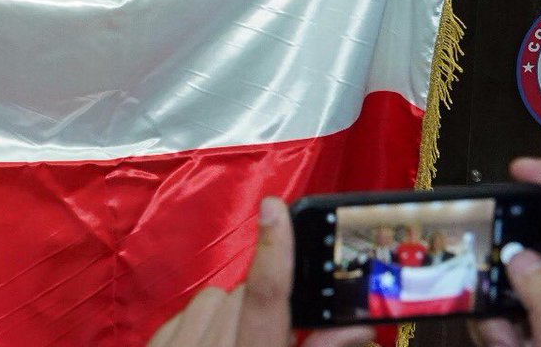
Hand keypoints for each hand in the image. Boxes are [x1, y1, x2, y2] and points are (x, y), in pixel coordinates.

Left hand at [148, 198, 372, 346]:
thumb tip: (356, 325)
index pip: (267, 299)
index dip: (275, 250)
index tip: (275, 207)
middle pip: (244, 296)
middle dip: (265, 304)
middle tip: (274, 333)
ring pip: (214, 299)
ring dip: (232, 312)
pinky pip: (185, 314)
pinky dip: (202, 324)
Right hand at [471, 158, 540, 346]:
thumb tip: (518, 257)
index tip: (519, 168)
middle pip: (539, 241)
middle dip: (505, 248)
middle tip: (483, 262)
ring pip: (510, 277)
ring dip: (493, 298)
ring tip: (503, 334)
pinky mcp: (530, 329)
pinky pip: (499, 309)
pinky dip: (490, 325)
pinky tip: (503, 345)